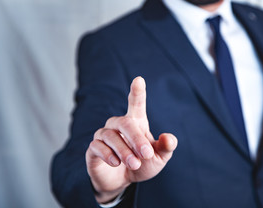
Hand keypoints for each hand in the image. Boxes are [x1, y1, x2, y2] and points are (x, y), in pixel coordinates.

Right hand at [85, 77, 177, 203]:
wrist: (121, 182)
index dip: (137, 92)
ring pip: (111, 136)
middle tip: (146, 154)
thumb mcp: (158, 158)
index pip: (136, 103)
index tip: (139, 80)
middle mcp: (118, 125)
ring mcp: (104, 135)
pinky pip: (97, 146)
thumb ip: (165, 148)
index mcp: (136, 122)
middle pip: (125, 123)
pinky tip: (116, 163)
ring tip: (135, 164)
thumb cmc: (142, 164)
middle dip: (136, 139)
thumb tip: (169, 138)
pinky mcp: (93, 148)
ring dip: (124, 151)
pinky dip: (108, 155)